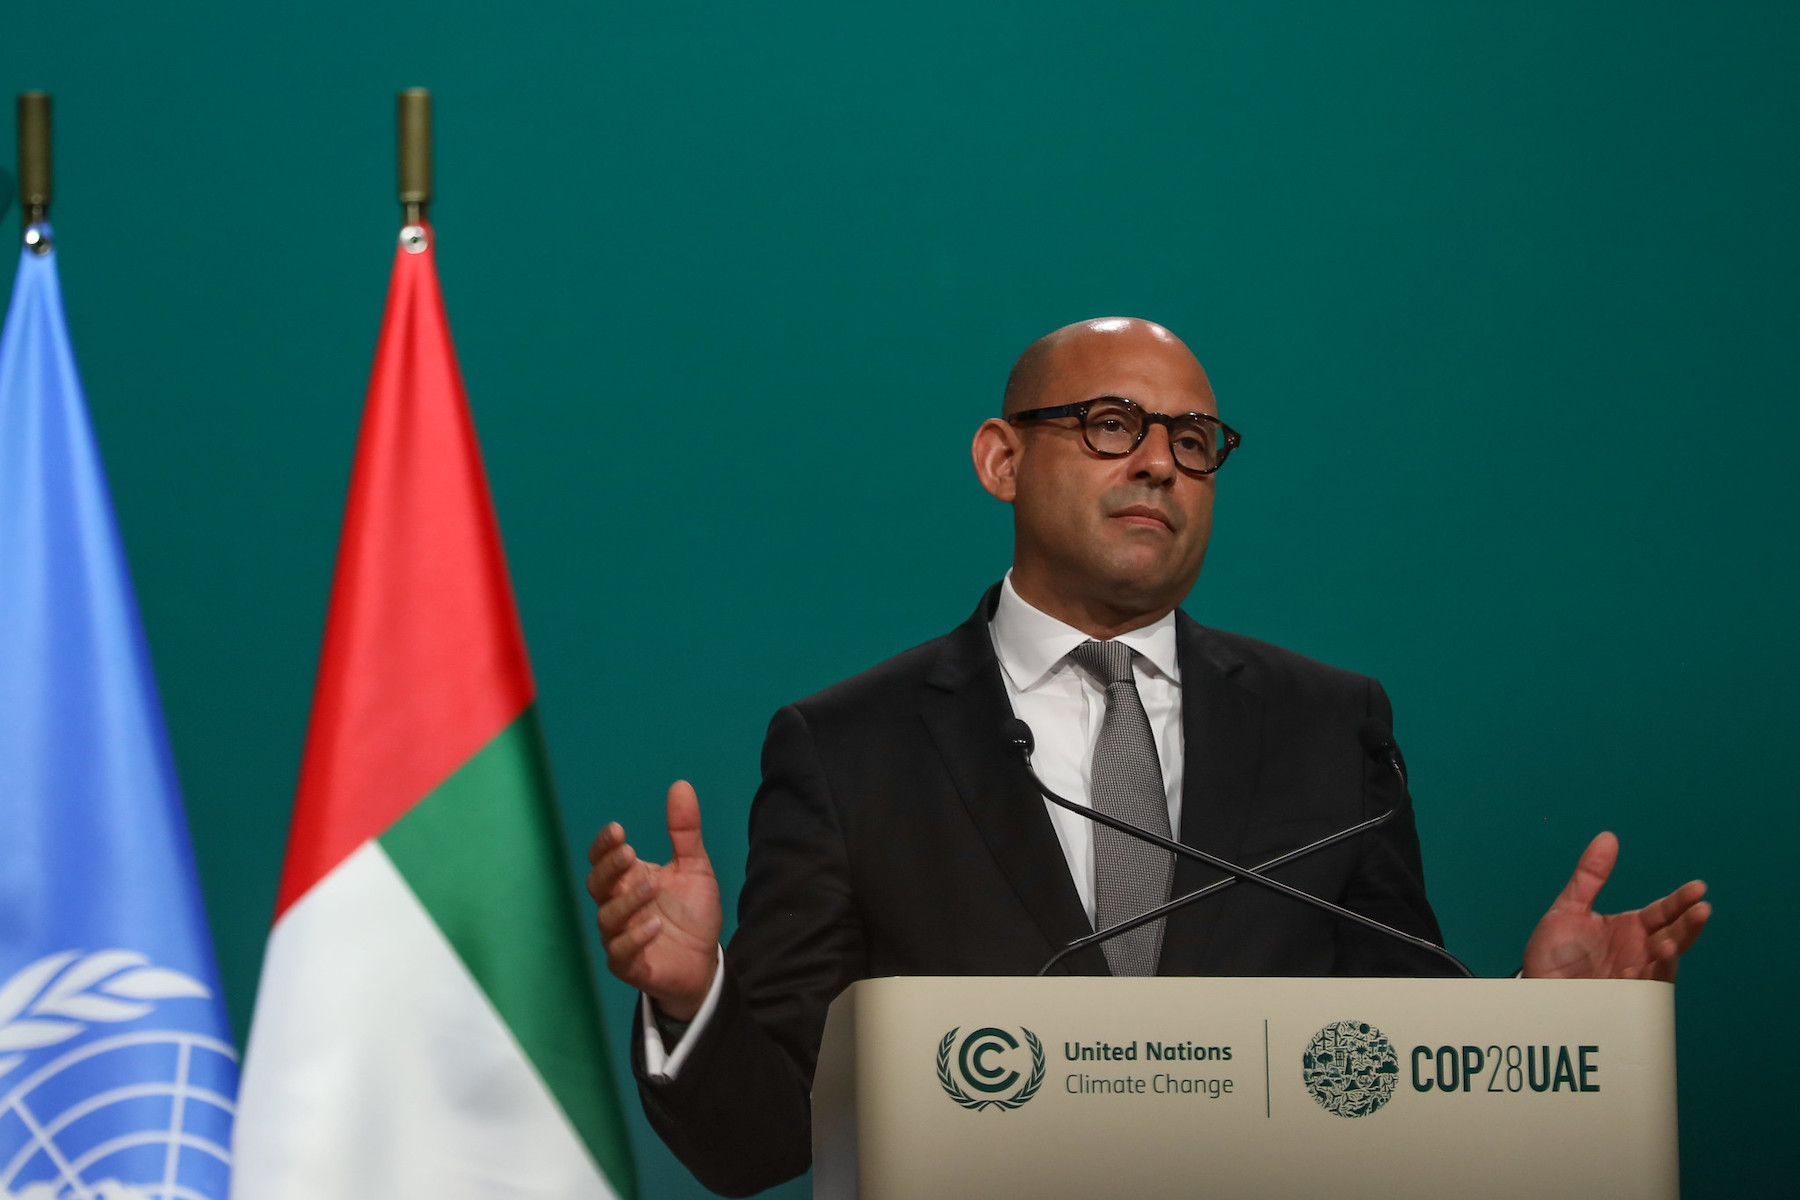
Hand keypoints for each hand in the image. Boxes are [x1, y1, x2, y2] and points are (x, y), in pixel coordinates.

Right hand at [586, 780, 722, 1018]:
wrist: (704, 962)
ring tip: (653, 886)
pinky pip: (620, 952)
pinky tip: (655, 925)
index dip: (604, 845)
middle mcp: (617, 906)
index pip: (602, 859)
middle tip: (630, 853)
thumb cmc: (692, 913)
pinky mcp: (628, 965)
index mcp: (628, 880)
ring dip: (627, 900)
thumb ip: (685, 831)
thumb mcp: (694, 867)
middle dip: (609, 868)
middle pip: (597, 884)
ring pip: (607, 917)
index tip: (618, 830)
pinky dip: (635, 938)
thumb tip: (681, 785)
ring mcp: (619, 936)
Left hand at [1521, 832, 1710, 980]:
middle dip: (1689, 926)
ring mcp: (1634, 977)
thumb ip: (1590, 876)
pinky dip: (1641, 983)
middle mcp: (1639, 952)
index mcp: (1630, 929)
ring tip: (1666, 945)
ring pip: (1663, 967)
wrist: (1535, 988)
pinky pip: (1640, 994)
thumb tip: (1607, 837)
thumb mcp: (1569, 907)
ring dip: (1668, 957)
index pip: (1663, 912)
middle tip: (1701, 910)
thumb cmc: (1553, 952)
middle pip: (1674, 937)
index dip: (1681, 901)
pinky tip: (1633, 973)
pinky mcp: (1623, 1001)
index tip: (1698, 888)